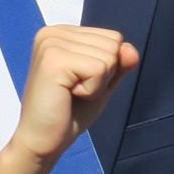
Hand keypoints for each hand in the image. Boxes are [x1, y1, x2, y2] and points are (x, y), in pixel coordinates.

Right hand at [3, 25, 137, 172]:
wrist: (43, 140)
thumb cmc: (69, 113)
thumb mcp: (102, 84)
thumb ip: (118, 64)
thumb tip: (130, 49)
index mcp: (61, 33)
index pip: (113, 38)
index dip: (107, 67)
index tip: (80, 82)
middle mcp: (52, 32)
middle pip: (112, 45)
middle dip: (103, 75)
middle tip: (75, 91)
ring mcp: (50, 44)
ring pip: (109, 56)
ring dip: (97, 84)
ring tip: (71, 93)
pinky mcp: (53, 60)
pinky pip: (99, 69)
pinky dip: (92, 90)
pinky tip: (69, 95)